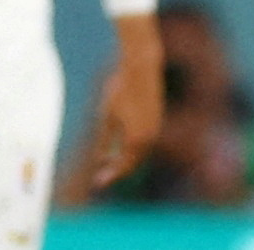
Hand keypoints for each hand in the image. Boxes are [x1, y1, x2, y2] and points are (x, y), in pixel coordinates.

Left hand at [89, 51, 163, 187]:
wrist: (141, 69)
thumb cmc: (120, 90)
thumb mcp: (107, 115)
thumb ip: (105, 139)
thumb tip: (100, 159)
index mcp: (137, 140)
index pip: (123, 167)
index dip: (110, 176)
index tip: (97, 183)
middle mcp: (150, 139)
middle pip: (133, 164)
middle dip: (117, 171)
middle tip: (100, 177)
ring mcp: (155, 131)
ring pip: (139, 155)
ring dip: (125, 161)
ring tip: (107, 164)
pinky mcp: (156, 123)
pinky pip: (144, 144)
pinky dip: (132, 150)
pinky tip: (119, 147)